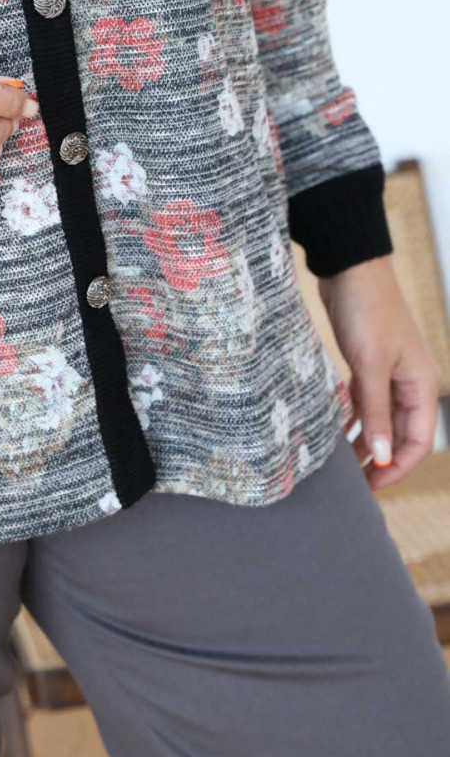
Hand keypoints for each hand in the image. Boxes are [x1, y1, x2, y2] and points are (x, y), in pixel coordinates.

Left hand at [318, 256, 440, 489]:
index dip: (398, 467)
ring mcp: (388, 372)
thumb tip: (383, 458)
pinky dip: (352, 418)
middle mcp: (409, 382)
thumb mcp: (370, 366)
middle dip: (380, 459)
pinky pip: (363, 401)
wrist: (349, 270)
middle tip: (353, 484)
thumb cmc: (367, 311)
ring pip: (379, 418)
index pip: (418, 440)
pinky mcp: (366, 363)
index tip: (372, 486)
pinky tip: (335, 433)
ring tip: (341, 466)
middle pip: (399, 433)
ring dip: (364, 441)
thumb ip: (375, 412)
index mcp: (421, 384)